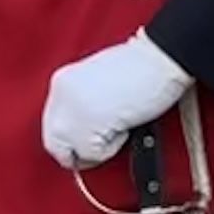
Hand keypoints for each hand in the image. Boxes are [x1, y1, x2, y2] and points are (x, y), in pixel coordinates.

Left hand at [39, 31, 191, 171]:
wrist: (160, 59)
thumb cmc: (142, 67)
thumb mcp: (99, 81)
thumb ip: (83, 103)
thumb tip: (83, 128)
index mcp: (62, 82)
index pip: (53, 123)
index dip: (71, 137)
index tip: (87, 140)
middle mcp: (60, 97)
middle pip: (54, 143)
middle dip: (78, 150)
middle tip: (101, 146)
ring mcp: (70, 114)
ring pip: (70, 152)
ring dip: (95, 149)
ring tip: (118, 128)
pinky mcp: (85, 129)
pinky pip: (93, 154)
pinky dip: (112, 148)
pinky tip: (124, 127)